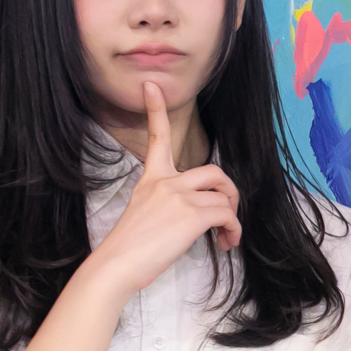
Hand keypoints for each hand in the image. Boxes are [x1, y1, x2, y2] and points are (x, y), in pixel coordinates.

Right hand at [86, 80, 242, 295]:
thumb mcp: (143, 213)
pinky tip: (226, 243)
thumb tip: (191, 215)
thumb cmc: (128, 248)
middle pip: (213, 172)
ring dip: (232, 219)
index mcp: (151, 178)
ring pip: (223, 198)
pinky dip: (233, 229)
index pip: (157, 136)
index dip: (155, 110)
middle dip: (229, 192)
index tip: (151, 86)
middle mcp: (166, 182)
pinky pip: (227, 214)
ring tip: (226, 237)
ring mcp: (179, 196)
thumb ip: (166, 203)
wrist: (117, 265)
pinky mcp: (191, 215)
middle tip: (228, 213)